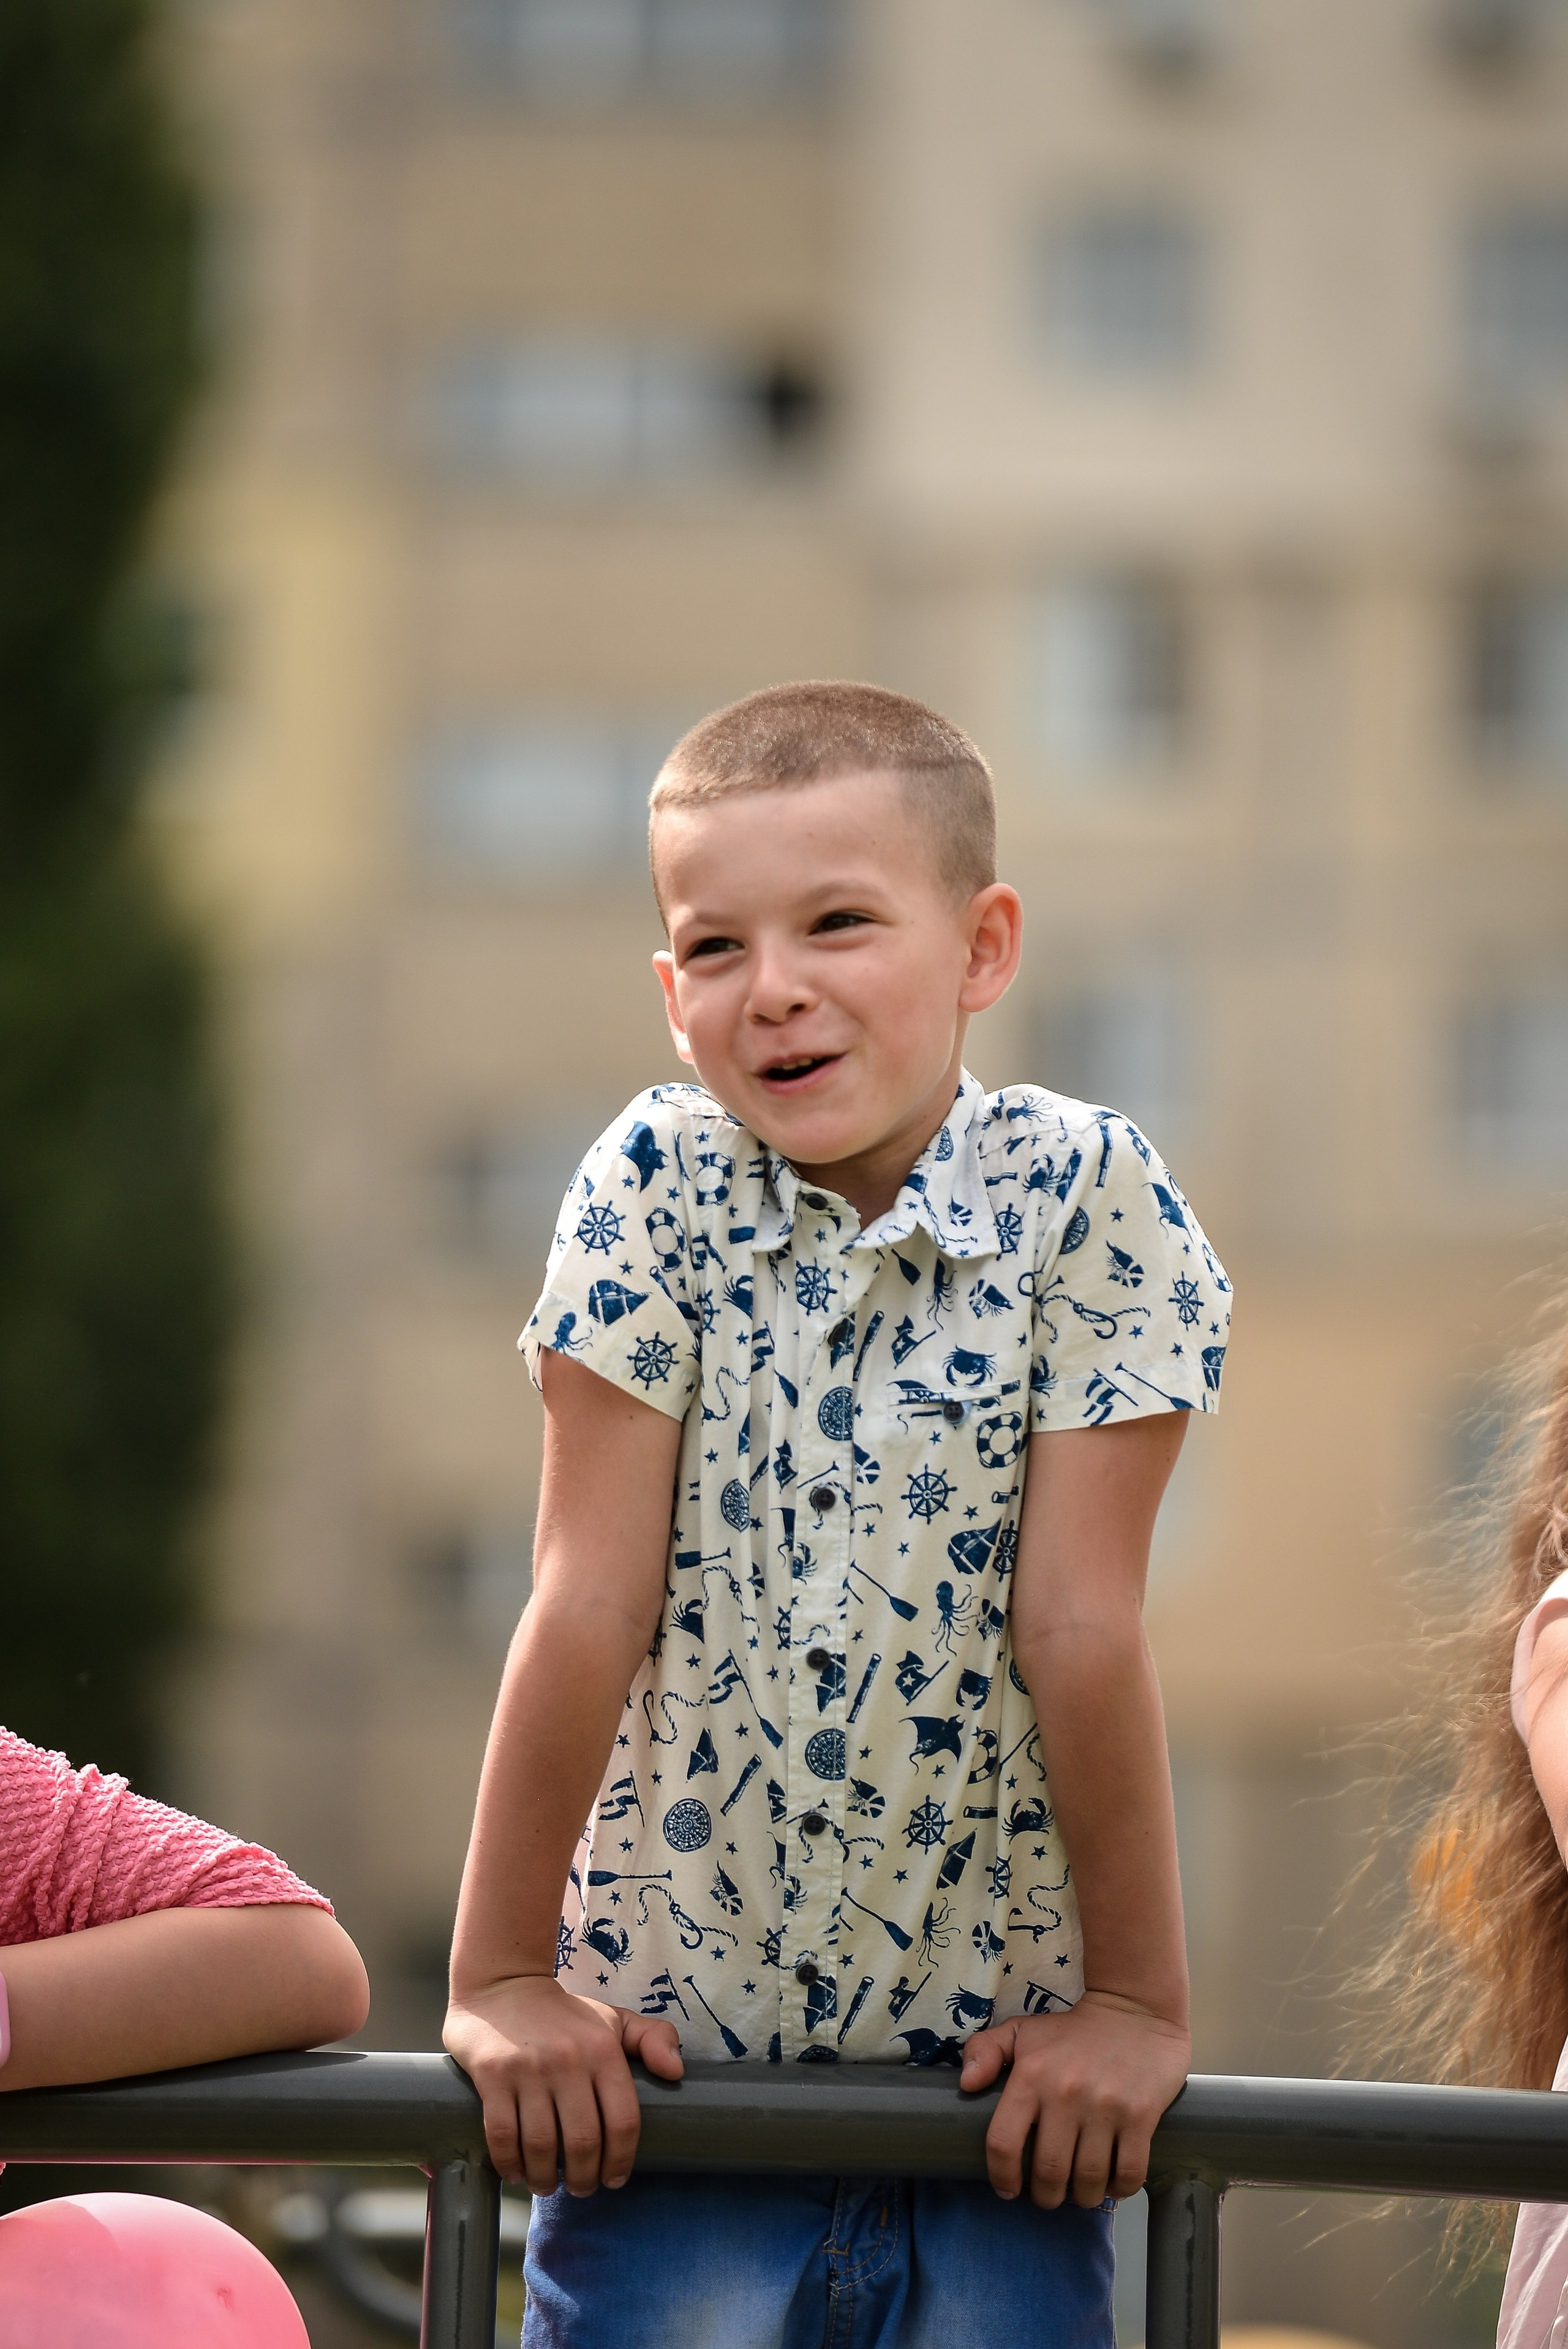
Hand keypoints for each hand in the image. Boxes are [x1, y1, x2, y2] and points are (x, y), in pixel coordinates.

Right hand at [443, 1975, 682, 2195]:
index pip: (623, 2120)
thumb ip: (651, 2040)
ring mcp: (528, 2068)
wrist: (502, 1985)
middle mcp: (568, 2059)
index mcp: (603, 2048)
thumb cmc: (564, 2014)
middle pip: (583, 2141)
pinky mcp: (492, 2075)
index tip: (613, 2180)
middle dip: (584, 2177)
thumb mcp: (612, 2019)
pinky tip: (516, 2172)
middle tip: (580, 2187)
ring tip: (546, 2185)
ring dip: (545, 2178)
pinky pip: (502, 2135)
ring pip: (541, 2145)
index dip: (620, 2160)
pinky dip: (510, 2163)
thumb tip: (677, 2072)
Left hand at [959, 1990, 1189, 2207]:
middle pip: (1049, 2172)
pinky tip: (1113, 2185)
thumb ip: (984, 2050)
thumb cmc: (1071, 2031)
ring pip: (1090, 2179)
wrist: (1134, 2011)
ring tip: (1081, 2192)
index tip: (1008, 2189)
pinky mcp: (1141, 2115)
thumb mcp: (1022, 2031)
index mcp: (1031, 2075)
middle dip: (1047, 2195)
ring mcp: (1106, 2106)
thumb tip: (966, 2085)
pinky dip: (1120, 2189)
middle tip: (1050, 2194)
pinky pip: (1129, 2173)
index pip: (1003, 2142)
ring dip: (1083, 2197)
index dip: (1002, 2176)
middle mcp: (1066, 2094)